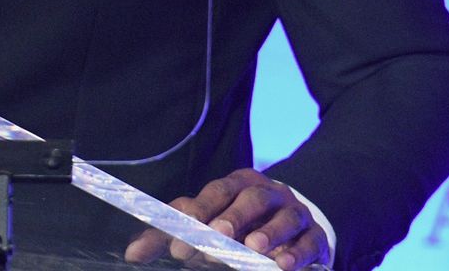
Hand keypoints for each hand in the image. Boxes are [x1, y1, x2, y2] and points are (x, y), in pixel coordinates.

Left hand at [123, 168, 329, 269]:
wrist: (294, 227)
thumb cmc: (240, 224)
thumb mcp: (207, 224)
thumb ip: (171, 236)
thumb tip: (133, 253)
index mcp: (238, 185)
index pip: (217, 191)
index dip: (201, 212)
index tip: (184, 238)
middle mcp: (269, 193)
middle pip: (252, 198)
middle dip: (234, 217)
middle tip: (217, 236)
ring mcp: (295, 213)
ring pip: (285, 216)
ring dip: (270, 232)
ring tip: (254, 247)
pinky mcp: (315, 237)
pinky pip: (309, 241)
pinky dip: (297, 253)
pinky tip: (283, 265)